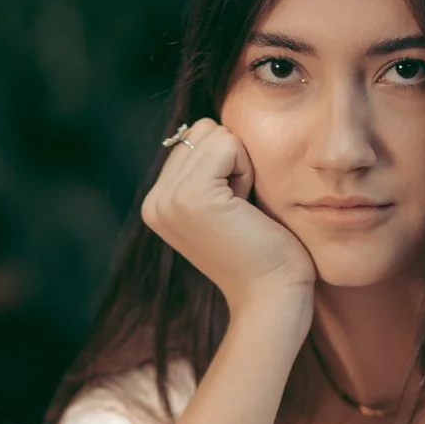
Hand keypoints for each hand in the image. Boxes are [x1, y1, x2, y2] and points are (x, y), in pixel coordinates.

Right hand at [141, 117, 315, 320]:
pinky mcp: (191, 196)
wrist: (271, 296)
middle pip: (202, 130)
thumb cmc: (262, 253)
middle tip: (240, 212)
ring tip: (242, 212)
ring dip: (241, 166)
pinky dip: (247, 170)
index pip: (194, 138)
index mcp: (157, 203)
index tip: (233, 212)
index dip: (227, 166)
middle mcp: (153, 201)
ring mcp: (168, 199)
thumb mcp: (224, 205)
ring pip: (214, 133)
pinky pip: (228, 144)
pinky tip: (246, 209)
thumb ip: (206, 170)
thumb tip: (210, 127)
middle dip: (233, 162)